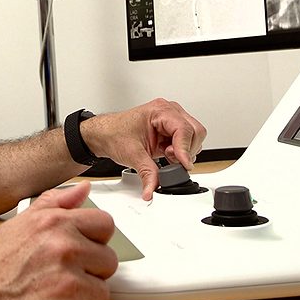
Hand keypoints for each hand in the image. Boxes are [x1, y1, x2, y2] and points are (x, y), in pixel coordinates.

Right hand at [0, 182, 116, 299]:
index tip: (82, 250)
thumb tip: (83, 189)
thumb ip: (54, 204)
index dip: (94, 239)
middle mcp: (64, 250)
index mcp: (55, 224)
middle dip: (89, 272)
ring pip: (102, 292)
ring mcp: (68, 285)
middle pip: (108, 261)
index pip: (105, 224)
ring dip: (82, 299)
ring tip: (53, 296)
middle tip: (61, 278)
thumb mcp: (19, 226)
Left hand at [84, 98, 206, 199]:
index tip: (184, 165)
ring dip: (184, 151)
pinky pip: (187, 142)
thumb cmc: (114, 134)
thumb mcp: (132, 155)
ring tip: (165, 154)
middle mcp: (169, 112)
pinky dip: (181, 152)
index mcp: (160, 110)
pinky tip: (167, 154)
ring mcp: (171, 120)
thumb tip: (153, 190)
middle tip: (170, 158)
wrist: (104, 134)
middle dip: (186, 150)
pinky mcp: (171, 130)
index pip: (184, 129)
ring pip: (195, 137)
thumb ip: (148, 174)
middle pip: (196, 132)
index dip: (185, 149)